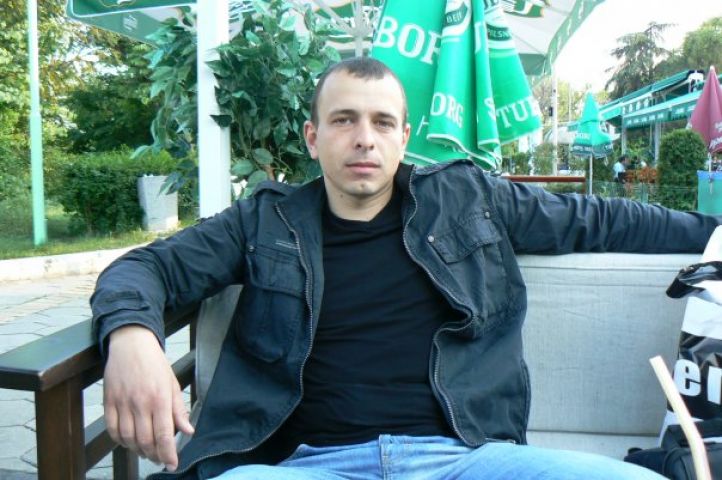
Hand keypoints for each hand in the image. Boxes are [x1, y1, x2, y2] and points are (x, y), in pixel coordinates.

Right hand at [104, 325, 194, 470]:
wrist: (131, 344)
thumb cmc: (155, 364)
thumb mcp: (173, 383)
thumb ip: (179, 409)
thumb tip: (188, 431)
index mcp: (159, 398)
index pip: (164, 434)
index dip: (168, 453)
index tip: (172, 465)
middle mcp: (140, 403)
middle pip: (145, 441)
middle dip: (153, 455)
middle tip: (159, 459)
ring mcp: (122, 403)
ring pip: (127, 438)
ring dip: (137, 450)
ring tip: (146, 451)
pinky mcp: (108, 401)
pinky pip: (112, 429)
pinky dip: (120, 441)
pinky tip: (128, 441)